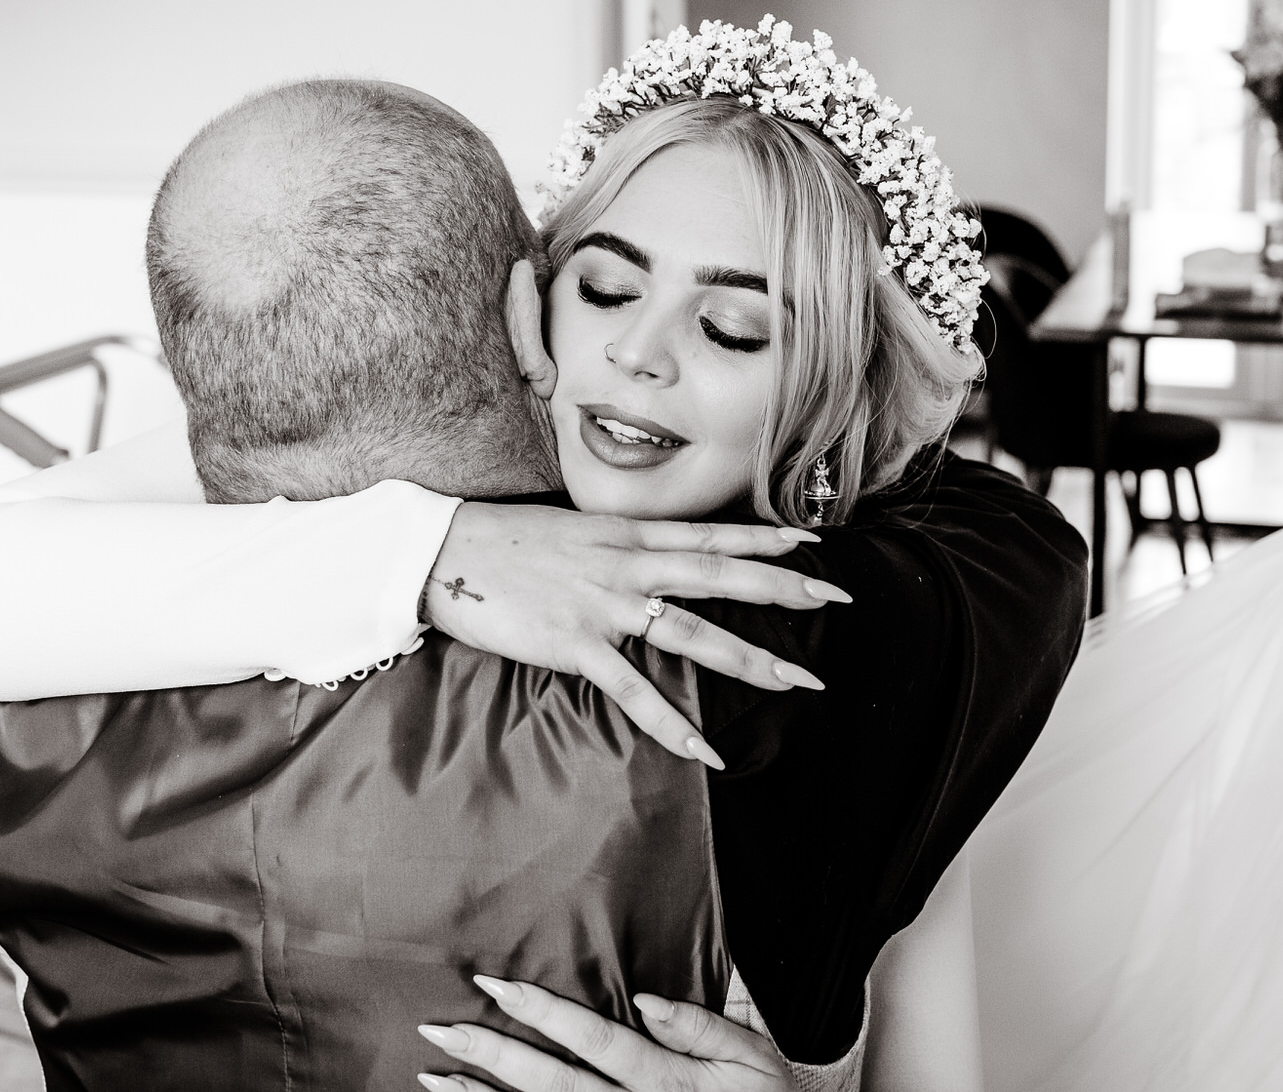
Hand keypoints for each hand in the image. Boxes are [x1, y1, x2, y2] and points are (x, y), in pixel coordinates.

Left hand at [417, 975, 792, 1091]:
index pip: (594, 1040)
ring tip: (435, 1075)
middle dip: (493, 1055)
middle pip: (552, 1086)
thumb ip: (701, 1025)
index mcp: (667, 1078)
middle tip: (440, 1029)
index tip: (497, 985)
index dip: (544, 1013)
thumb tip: (647, 999)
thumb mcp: (752, 1053)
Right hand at [423, 505, 848, 766]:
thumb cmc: (506, 543)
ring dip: (749, 657)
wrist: (444, 552)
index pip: (711, 534)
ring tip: (797, 678)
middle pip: (721, 576)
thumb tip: (652, 560)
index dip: (764, 539)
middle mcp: (627, 566)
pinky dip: (672, 724)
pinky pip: (634, 691)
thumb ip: (618, 547)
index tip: (813, 543)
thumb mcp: (574, 532)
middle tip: (838, 598)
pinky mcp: (575, 644)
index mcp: (628, 536)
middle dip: (783, 588)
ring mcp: (604, 606)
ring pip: (693, 633)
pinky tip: (707, 750)